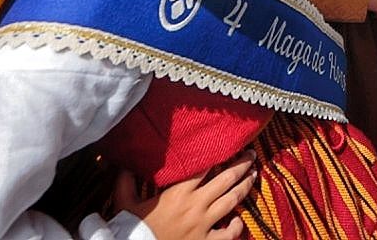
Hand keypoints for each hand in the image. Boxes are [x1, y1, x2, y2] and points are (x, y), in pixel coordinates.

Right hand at [112, 157, 255, 239]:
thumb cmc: (131, 228)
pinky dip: (237, 226)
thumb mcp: (124, 202)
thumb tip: (122, 165)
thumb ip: (125, 182)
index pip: (205, 167)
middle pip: (227, 179)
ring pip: (232, 200)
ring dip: (245, 186)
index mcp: (178, 192)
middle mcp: (195, 205)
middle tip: (252, 154)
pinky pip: (228, 233)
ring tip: (253, 175)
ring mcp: (203, 224)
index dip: (220, 154)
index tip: (230, 145)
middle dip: (242, 164)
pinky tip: (240, 220)